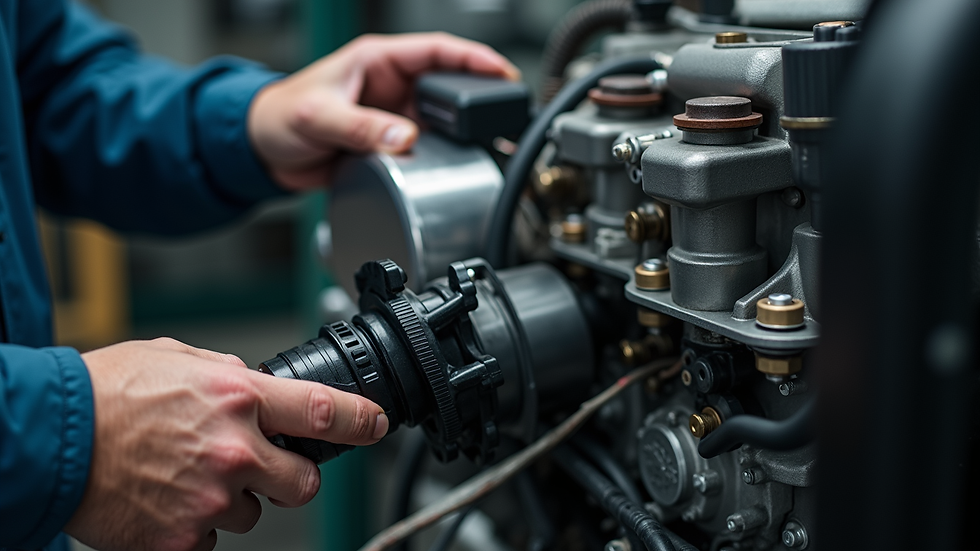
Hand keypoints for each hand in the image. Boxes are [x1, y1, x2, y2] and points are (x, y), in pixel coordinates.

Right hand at [65, 338, 387, 550]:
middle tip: (261, 465)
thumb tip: (257, 385)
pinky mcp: (182, 539)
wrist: (51, 438)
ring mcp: (210, 499)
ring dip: (232, 499)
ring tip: (186, 475)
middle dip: (292, 476)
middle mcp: (233, 450)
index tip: (376, 425)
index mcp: (238, 398)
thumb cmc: (108, 393)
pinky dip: (196, 525)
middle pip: (303, 482)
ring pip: (253, 512)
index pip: (324, 412)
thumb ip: (229, 374)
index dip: (361, 422)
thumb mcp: (179, 359)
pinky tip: (168, 500)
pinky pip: (211, 540)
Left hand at [247, 32, 519, 190]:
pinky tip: (459, 164)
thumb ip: (361, 128)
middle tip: (506, 111)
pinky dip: (445, 155)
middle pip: (449, 85)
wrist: (263, 153)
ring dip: (464, 131)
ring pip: (442, 120)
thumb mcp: (319, 117)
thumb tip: (405, 139)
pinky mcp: (390, 142)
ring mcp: (393, 115)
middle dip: (479, 96)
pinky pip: (427, 147)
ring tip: (492, 141)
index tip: (501, 71)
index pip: (436, 50)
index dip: (473, 58)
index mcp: (377, 60)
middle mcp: (391, 85)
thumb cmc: (280, 116)